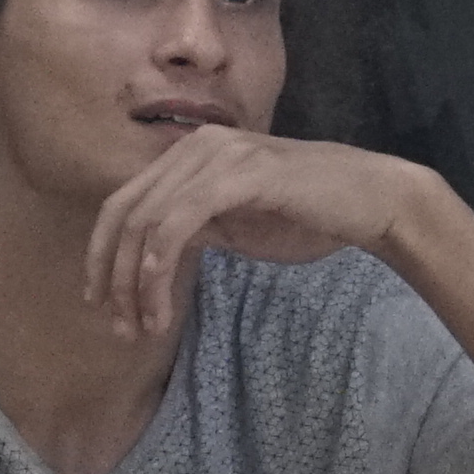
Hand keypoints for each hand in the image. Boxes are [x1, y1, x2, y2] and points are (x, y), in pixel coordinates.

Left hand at [83, 129, 438, 353]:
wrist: (370, 202)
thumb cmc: (310, 216)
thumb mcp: (237, 225)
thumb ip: (195, 230)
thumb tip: (152, 259)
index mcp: (191, 155)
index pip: (123, 203)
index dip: (102, 256)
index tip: (103, 304)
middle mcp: (196, 146)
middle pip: (123, 213)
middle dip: (112, 276)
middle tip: (119, 327)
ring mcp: (217, 155)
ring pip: (145, 221)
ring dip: (135, 283)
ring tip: (145, 327)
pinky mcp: (240, 175)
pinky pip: (178, 222)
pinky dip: (159, 266)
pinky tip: (161, 302)